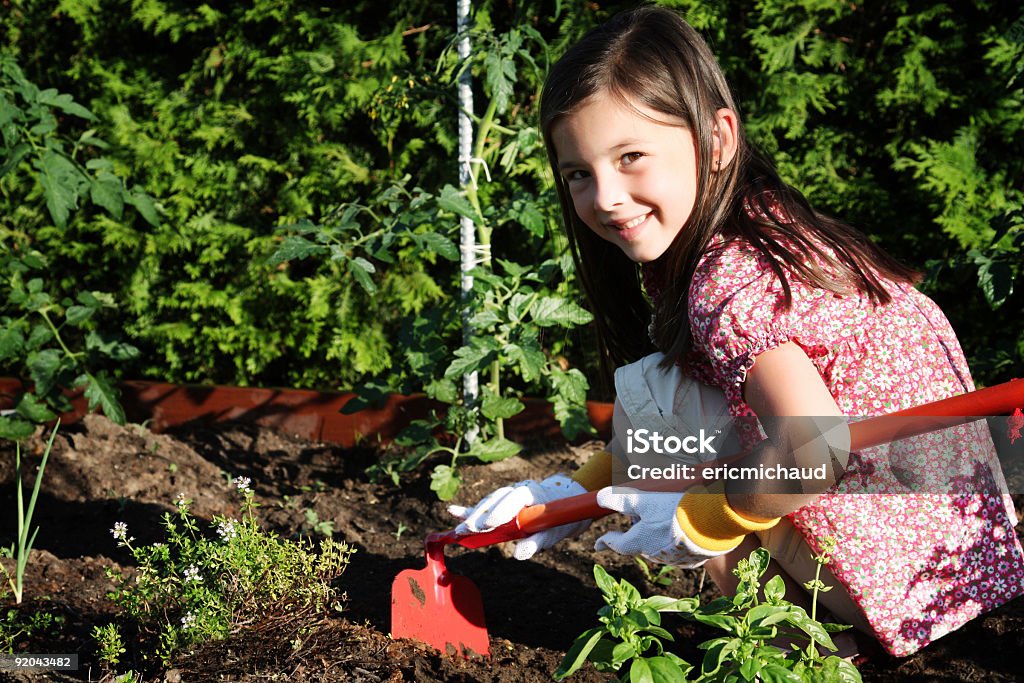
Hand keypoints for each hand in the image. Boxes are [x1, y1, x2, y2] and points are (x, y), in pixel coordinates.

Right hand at [448, 474, 589, 559]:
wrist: (565, 504)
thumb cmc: (560, 519)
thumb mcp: (554, 532)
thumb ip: (537, 542)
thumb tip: (519, 555)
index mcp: (532, 493)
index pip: (513, 499)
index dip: (499, 510)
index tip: (487, 524)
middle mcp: (517, 490)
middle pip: (495, 500)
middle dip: (480, 516)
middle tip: (466, 530)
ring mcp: (508, 494)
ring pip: (488, 502)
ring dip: (473, 516)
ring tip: (459, 529)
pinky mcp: (502, 502)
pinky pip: (486, 506)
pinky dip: (470, 510)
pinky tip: (453, 511)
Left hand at [594, 487, 738, 567]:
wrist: (715, 520)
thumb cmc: (678, 508)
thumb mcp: (645, 498)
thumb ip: (620, 500)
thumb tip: (598, 498)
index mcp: (641, 542)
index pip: (617, 544)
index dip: (605, 541)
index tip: (597, 544)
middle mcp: (656, 555)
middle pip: (640, 541)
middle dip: (639, 528)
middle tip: (646, 510)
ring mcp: (676, 559)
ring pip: (660, 545)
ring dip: (660, 532)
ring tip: (670, 512)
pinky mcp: (695, 558)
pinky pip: (680, 549)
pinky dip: (679, 538)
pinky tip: (686, 524)